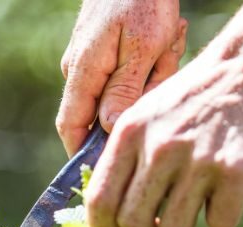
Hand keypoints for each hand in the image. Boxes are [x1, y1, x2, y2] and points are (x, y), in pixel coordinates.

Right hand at [57, 0, 186, 155]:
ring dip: (151, 79)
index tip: (111, 170)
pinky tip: (168, 40)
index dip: (85, 155)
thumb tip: (108, 131)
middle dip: (137, 106)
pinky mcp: (105, 49)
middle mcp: (78, 69)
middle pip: (102, 113)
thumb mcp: (144, 46)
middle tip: (166, 69)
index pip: (71, 127)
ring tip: (171, 43)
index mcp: (82, 71)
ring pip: (121, 91)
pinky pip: (128, 72)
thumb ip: (125, 90)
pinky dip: (152, 65)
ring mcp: (90, 59)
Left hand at [84, 50, 242, 226]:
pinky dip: (222, 215)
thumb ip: (123, 157)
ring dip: (182, 224)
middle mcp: (159, 147)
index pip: (100, 199)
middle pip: (133, 223)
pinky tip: (225, 189)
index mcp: (129, 133)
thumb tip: (105, 212)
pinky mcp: (236, 172)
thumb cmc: (192, 98)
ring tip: (193, 197)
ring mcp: (198, 160)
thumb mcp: (145, 114)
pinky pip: (218, 223)